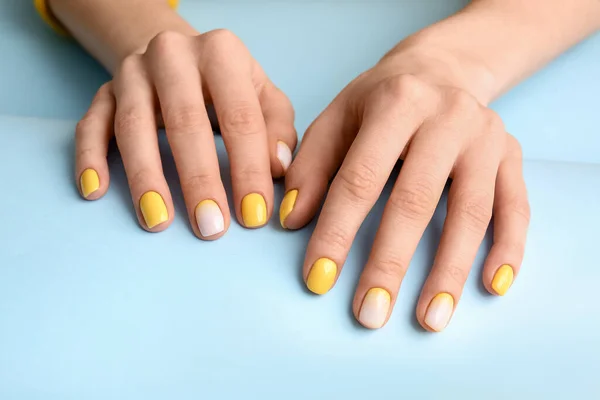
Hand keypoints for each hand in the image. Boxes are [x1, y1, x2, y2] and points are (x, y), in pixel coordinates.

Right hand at [75, 29, 295, 237]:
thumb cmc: (230, 86)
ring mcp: (133, 72)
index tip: (254, 215)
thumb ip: (277, 129)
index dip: (249, 169)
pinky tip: (95, 191)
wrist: (179, 54)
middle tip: (210, 228)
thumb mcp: (264, 96)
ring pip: (134, 126)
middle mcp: (173, 55)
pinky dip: (90, 157)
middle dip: (199, 180)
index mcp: (221, 52)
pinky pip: (90, 124)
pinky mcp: (104, 90)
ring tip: (158, 221)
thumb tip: (278, 168)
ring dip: (146, 178)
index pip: (240, 117)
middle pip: (186, 122)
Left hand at [280, 41, 529, 330]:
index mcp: (395, 104)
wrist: (442, 69)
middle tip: (370, 314)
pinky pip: (517, 206)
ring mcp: (487, 138)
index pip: (360, 178)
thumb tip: (291, 220)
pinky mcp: (512, 155)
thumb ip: (312, 166)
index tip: (318, 280)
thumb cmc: (381, 100)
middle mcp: (447, 118)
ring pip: (471, 212)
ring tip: (430, 319)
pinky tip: (492, 286)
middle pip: (415, 200)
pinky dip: (509, 248)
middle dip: (390, 263)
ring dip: (449, 270)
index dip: (337, 231)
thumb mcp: (338, 118)